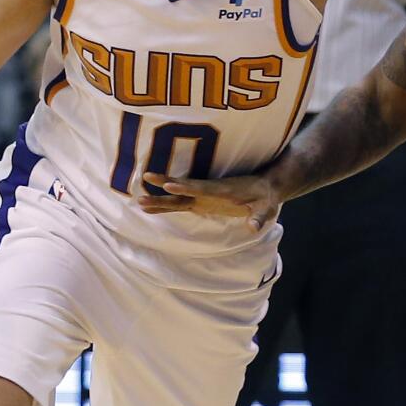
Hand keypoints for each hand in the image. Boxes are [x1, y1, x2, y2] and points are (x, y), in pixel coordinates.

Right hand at [137, 171, 281, 231]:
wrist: (266, 187)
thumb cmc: (266, 198)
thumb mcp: (266, 208)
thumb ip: (259, 217)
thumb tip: (253, 227)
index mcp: (223, 189)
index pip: (201, 187)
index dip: (186, 186)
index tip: (170, 183)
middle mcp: (209, 190)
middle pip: (183, 188)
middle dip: (164, 184)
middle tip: (145, 178)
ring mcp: (203, 195)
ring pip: (177, 196)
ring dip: (159, 197)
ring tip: (139, 200)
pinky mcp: (201, 201)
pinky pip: (180, 202)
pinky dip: (165, 205)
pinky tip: (149, 208)